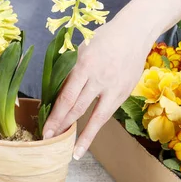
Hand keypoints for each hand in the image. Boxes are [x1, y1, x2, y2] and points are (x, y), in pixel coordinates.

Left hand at [42, 20, 152, 159]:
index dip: (55, 116)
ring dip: (81, 134)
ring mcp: (113, 88)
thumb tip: (57, 94)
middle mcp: (99, 79)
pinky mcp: (123, 93)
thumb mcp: (82, 51)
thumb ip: (72, 73)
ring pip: (95, 116)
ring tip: (71, 149)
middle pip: (77, 108)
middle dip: (62, 126)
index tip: (45, 130)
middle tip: (50, 139)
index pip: (66, 97)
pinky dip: (96, 128)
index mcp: (85, 66)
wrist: (135, 32)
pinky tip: (87, 139)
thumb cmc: (104, 39)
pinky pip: (106, 114)